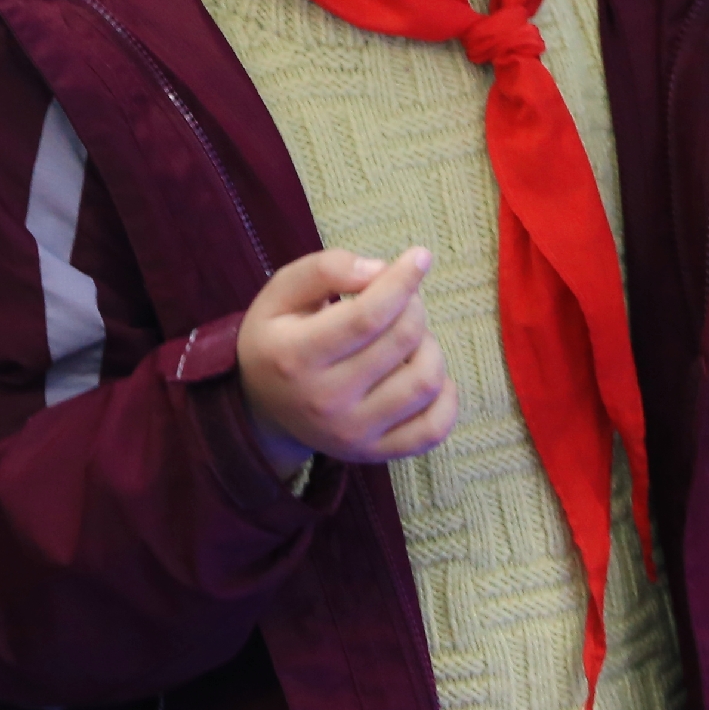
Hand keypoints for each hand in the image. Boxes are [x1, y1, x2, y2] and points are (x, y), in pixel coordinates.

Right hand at [236, 248, 456, 474]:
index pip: (366, 317)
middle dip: (413, 305)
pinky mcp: (375, 453)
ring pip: (425, 382)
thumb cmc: (277, 338)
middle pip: (401, 341)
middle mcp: (324, 402)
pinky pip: (434, 429)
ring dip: (429, 345)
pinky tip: (423, 371)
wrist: (262, 409)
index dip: (401, 281)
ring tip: (408, 336)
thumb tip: (378, 271)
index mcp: (295, 357)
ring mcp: (353, 434)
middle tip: (402, 298)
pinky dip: (446, 397)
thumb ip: (324, 269)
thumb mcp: (280, 293)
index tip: (420, 256)